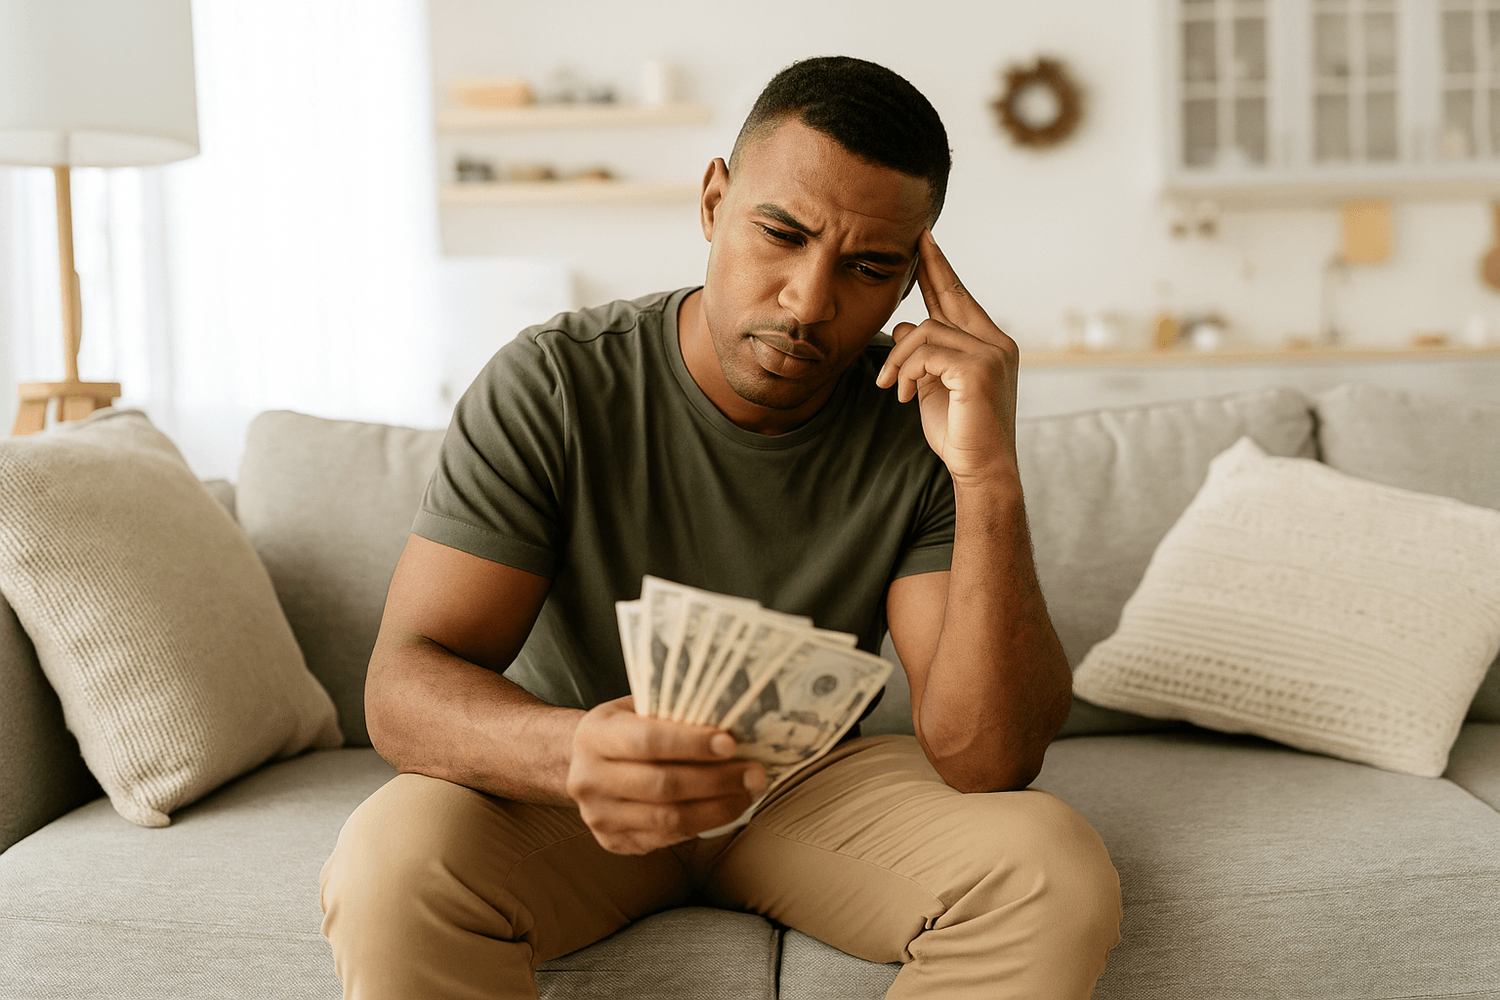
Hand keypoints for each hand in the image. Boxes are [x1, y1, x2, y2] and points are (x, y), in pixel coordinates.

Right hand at [566, 697, 766, 854]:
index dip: (692, 744)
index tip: (731, 744)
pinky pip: (665, 839)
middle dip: (716, 780)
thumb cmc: (623, 728)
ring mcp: (597, 815)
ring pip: (667, 819)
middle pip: (662, 785)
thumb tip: (730, 715)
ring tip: (748, 793)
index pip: (647, 741)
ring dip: (717, 808)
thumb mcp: (635, 708)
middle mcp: (588, 778)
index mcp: (594, 735)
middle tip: (754, 773)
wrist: (579, 762)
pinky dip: (701, 825)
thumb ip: (670, 711)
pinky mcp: (611, 840)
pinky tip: (725, 809)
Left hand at [876, 231, 1020, 488]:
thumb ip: (924, 355)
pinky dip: (907, 372)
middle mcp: (996, 343)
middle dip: (929, 268)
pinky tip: (905, 395)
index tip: (924, 240)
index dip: (940, 270)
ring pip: (926, 330)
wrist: (981, 470)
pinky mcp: (978, 371)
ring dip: (899, 359)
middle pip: (950, 296)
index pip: (960, 298)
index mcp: (990, 345)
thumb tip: (904, 324)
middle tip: (913, 241)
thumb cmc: (960, 432)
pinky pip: (925, 354)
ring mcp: (991, 355)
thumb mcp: (935, 386)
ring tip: (893, 387)